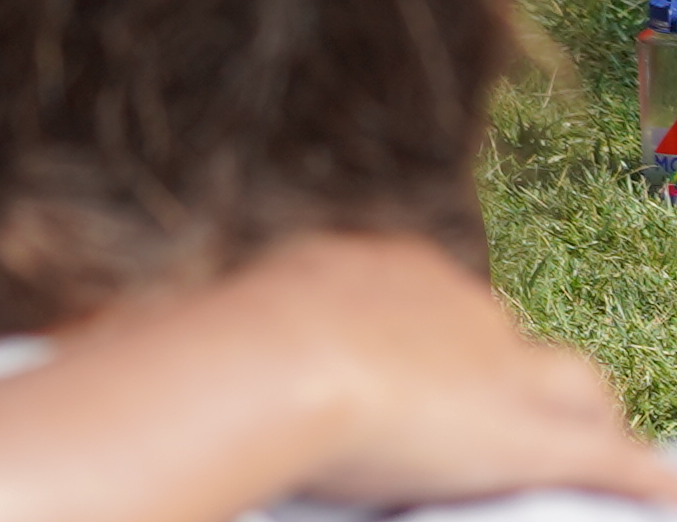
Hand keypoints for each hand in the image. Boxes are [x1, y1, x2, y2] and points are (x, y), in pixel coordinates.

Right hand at [229, 232, 675, 508]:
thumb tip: (135, 338)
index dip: (435, 338)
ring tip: (588, 445)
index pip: (435, 297)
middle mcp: (454, 300)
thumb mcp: (209, 317)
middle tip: (483, 413)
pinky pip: (605, 456)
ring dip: (582, 414)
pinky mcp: (528, 435)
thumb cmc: (213, 346)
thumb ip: (209, 329)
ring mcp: (498, 364)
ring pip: (573, 382)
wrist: (270, 362)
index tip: (411, 369)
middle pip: (505, 335)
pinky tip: (658, 492)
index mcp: (380, 267)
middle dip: (505, 373)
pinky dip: (635, 475)